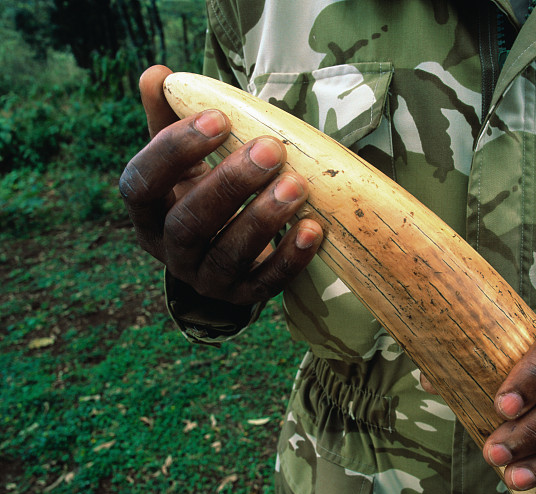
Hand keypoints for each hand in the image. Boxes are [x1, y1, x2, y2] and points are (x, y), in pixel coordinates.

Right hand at [119, 65, 322, 304]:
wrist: (222, 252)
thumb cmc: (200, 188)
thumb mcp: (183, 158)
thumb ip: (168, 118)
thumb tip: (157, 74)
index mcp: (147, 210)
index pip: (142, 183)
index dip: (174, 151)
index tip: (217, 118)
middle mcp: (169, 250)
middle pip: (188, 223)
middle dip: (230, 185)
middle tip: (271, 150)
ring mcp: (205, 278)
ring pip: (227, 256)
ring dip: (263, 220)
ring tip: (297, 186)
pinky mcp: (243, 296)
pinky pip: (264, 284)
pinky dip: (289, 259)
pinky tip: (313, 230)